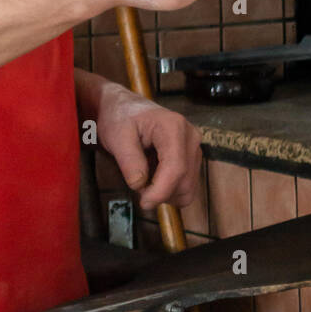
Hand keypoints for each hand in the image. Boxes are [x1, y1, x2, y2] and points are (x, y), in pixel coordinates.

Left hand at [95, 80, 201, 212]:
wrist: (125, 108)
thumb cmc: (120, 118)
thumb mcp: (117, 137)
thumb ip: (129, 161)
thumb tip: (140, 185)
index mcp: (174, 127)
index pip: (176, 168)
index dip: (161, 191)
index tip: (143, 203)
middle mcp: (191, 136)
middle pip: (185, 182)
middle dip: (160, 193)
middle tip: (136, 185)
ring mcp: (193, 147)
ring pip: (188, 188)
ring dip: (164, 192)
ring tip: (144, 177)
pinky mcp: (192, 158)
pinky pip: (186, 185)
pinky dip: (168, 189)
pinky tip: (153, 176)